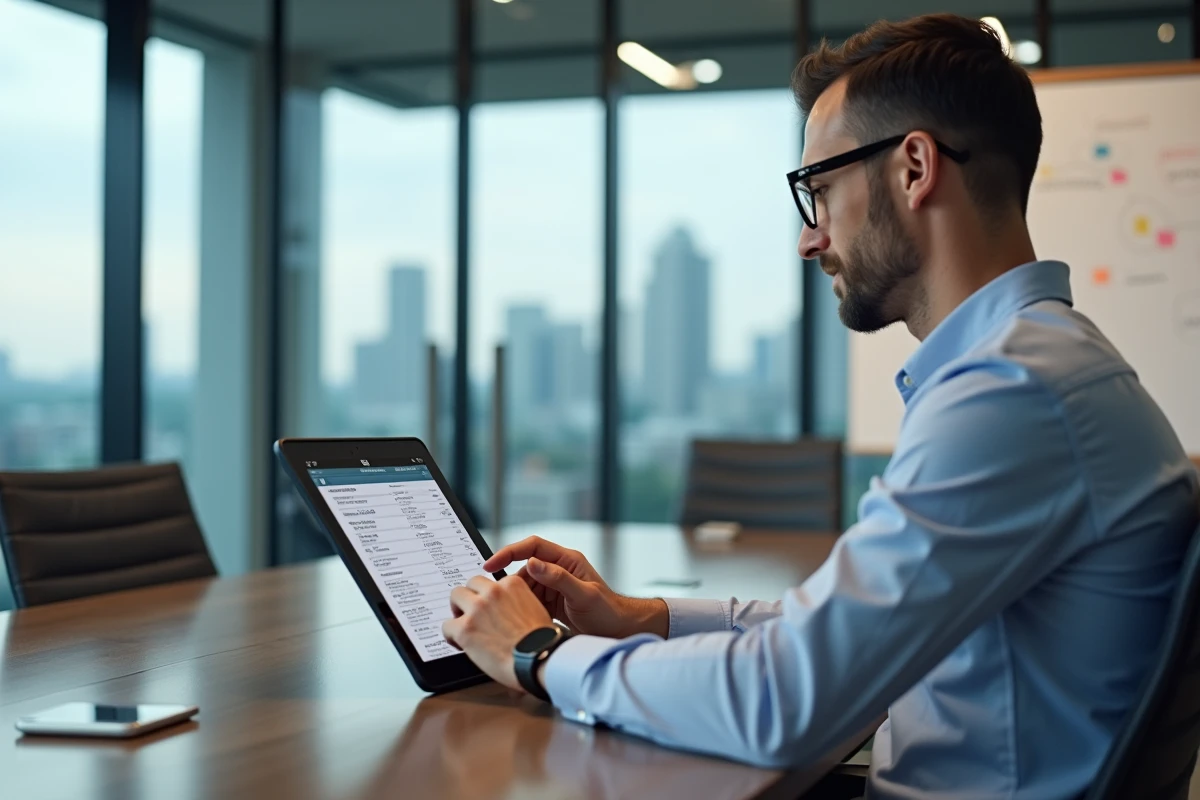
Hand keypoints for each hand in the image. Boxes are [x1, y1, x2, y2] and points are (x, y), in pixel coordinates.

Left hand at [442, 575, 552, 691]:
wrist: (539, 659)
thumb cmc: (542, 642)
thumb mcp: (536, 609)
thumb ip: (518, 603)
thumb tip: (507, 612)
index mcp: (512, 585)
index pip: (492, 582)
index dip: (489, 596)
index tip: (489, 608)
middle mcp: (493, 592)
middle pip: (471, 583)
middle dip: (471, 597)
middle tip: (472, 612)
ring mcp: (477, 609)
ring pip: (455, 596)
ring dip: (458, 610)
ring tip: (463, 625)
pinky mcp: (465, 629)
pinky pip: (446, 626)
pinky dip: (451, 635)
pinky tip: (460, 644)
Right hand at [484, 537, 668, 639]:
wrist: (618, 631)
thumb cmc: (608, 611)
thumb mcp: (584, 594)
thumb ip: (559, 578)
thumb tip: (533, 563)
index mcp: (567, 560)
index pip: (533, 547)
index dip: (510, 552)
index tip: (491, 564)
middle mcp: (559, 570)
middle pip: (525, 568)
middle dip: (510, 583)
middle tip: (498, 598)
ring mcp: (554, 586)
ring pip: (525, 586)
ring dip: (516, 598)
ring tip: (509, 613)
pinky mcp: (551, 602)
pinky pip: (530, 600)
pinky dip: (522, 609)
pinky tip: (520, 620)